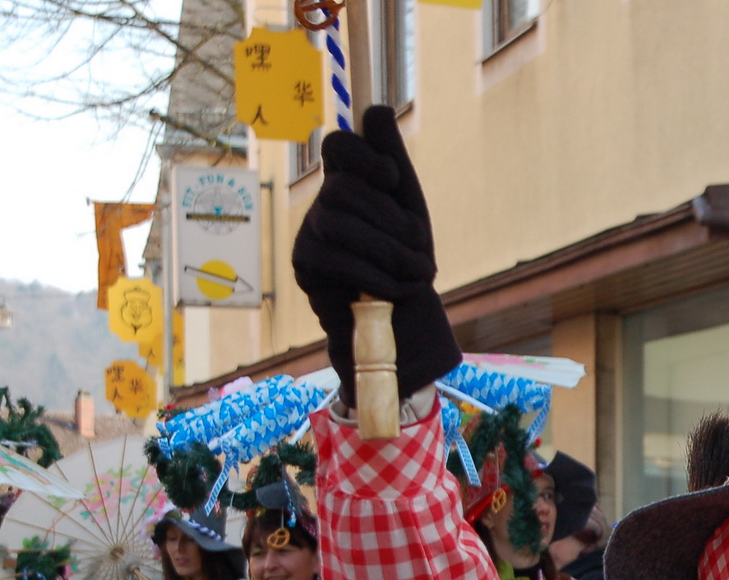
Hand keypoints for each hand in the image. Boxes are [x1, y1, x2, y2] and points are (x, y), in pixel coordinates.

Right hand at [292, 105, 461, 405]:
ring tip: (418, 272)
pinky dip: (376, 275)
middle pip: (343, 188)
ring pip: (339, 223)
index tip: (394, 179)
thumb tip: (376, 109)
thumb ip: (393, 161)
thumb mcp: (409, 209)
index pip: (337, 146)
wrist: (402, 321)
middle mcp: (323, 202)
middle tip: (423, 247)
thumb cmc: (407, 259)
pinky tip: (396, 289)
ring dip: (389, 251)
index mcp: (350, 182)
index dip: (364, 155)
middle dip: (391, 219)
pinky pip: (336, 260)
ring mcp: (309, 233)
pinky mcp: (305, 266)